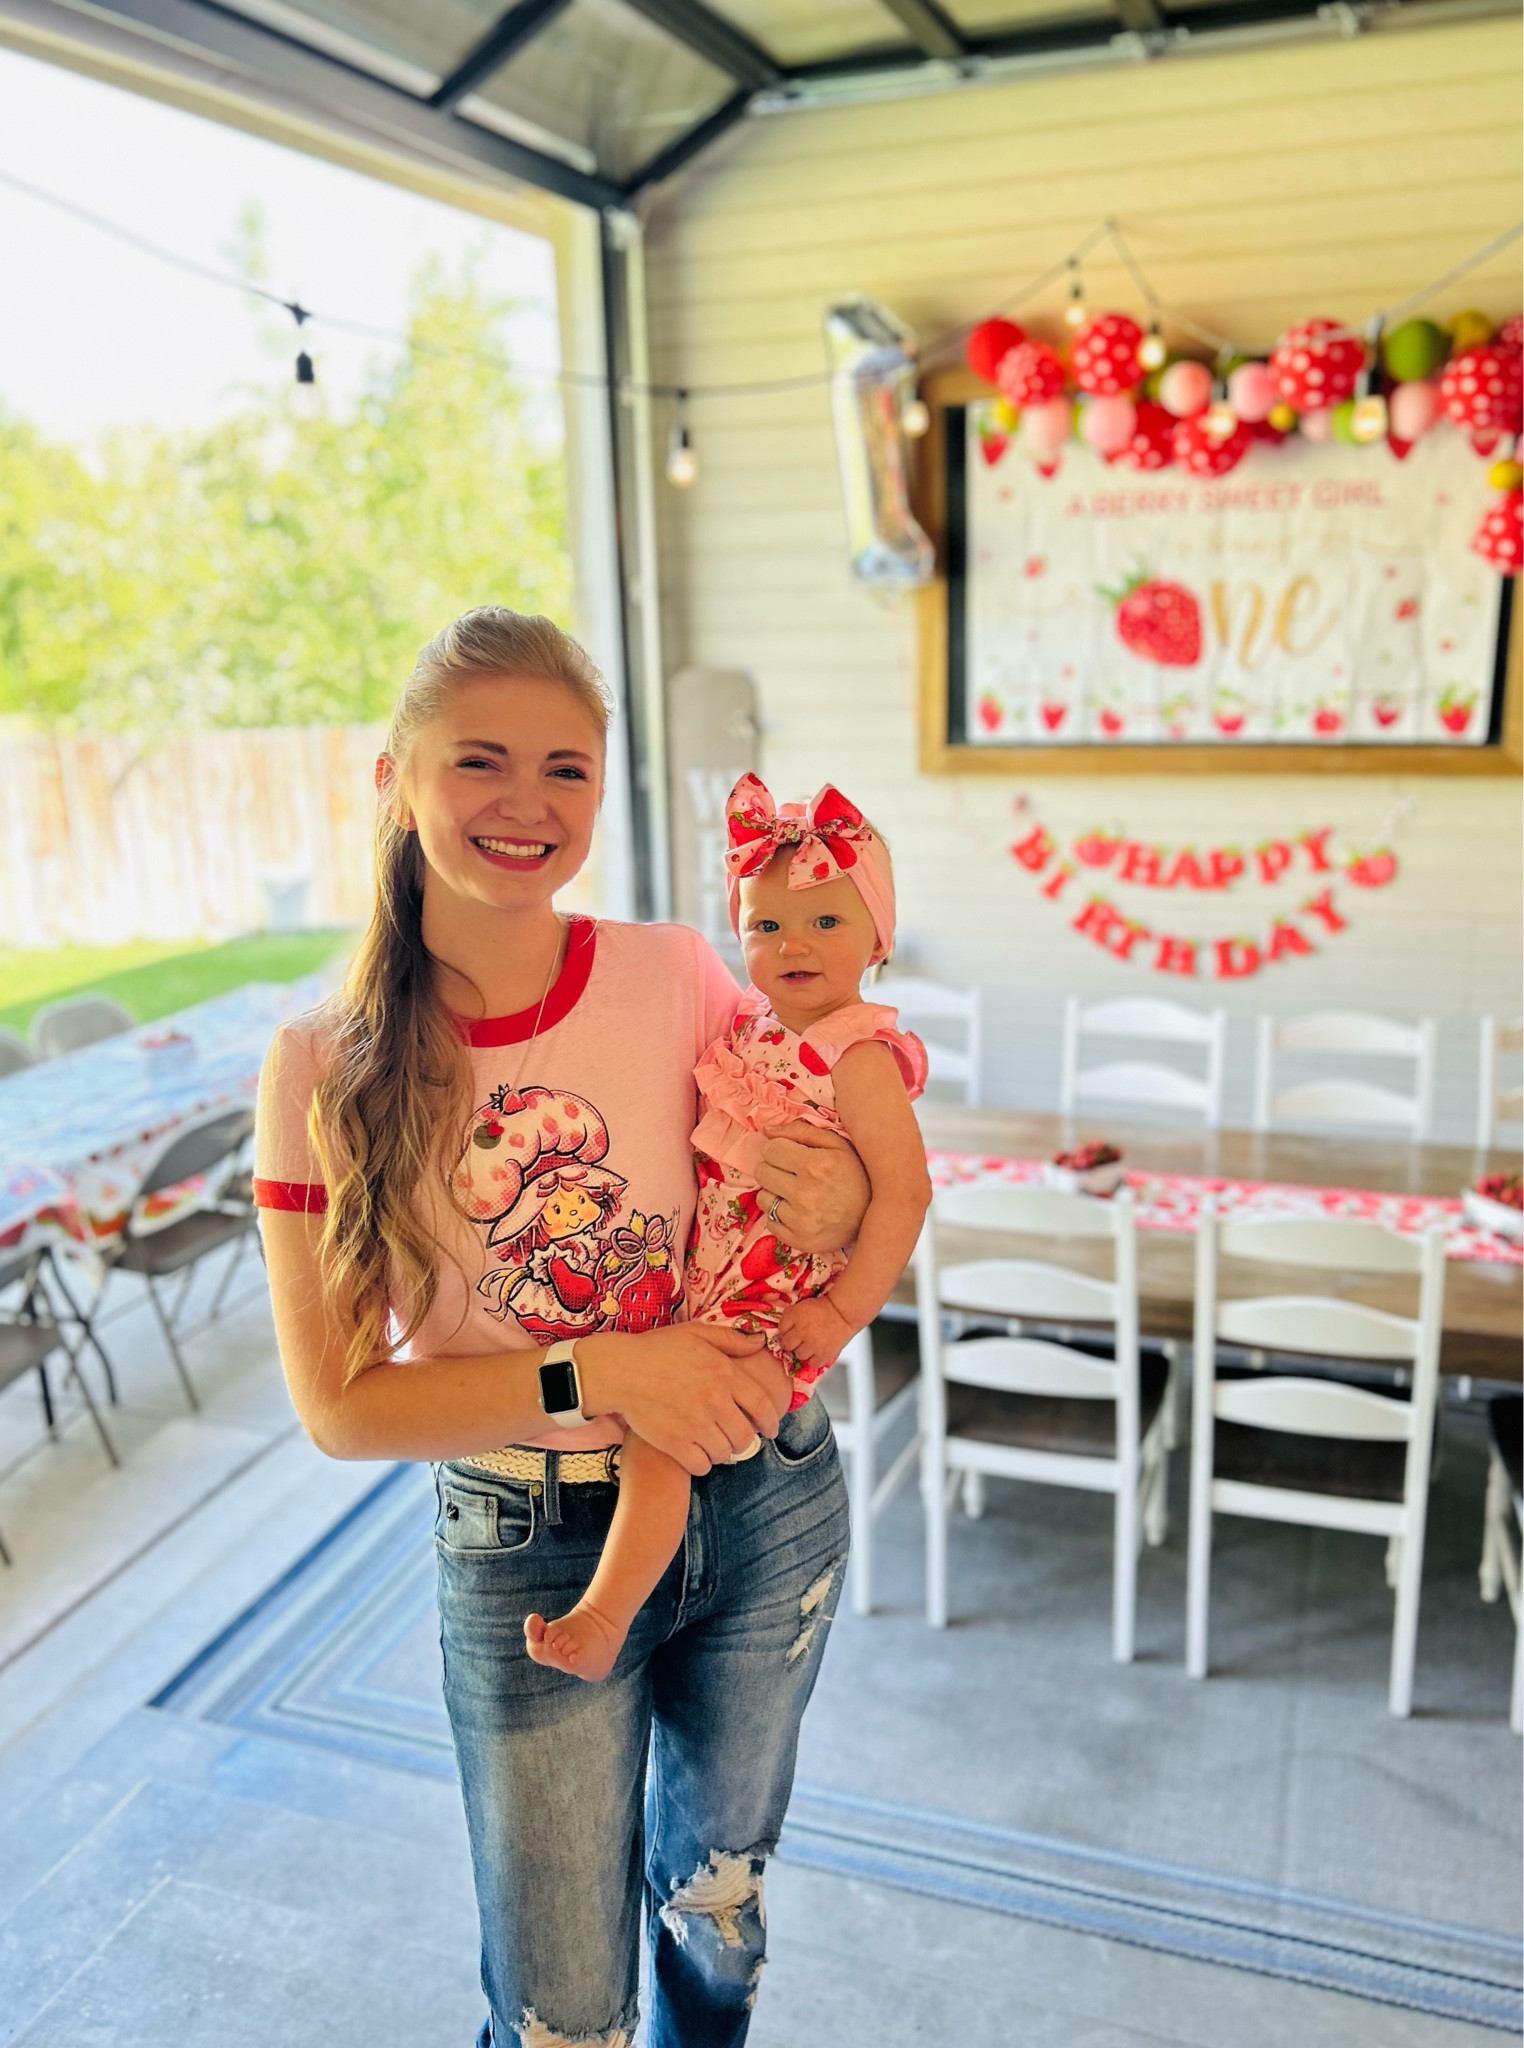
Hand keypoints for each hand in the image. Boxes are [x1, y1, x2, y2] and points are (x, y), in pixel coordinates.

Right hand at [575, 1324, 790, 1476]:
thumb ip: (732, 1339)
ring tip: (714, 1444)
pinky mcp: (674, 1442)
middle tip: (737, 1438)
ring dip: (723, 1451)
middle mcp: (714, 1401)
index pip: (762, 1405)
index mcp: (724, 1374)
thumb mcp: (697, 1334)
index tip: (772, 1430)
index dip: (772, 1422)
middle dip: (745, 1440)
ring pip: (725, 1453)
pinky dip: (703, 1463)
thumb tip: (761, 1341)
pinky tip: (696, 1453)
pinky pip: (701, 1465)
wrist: (620, 1370)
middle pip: (745, 1436)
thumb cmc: (658, 1349)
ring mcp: (695, 1424)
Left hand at [757, 1121, 869, 1254]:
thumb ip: (801, 1131)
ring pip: (763, 1198)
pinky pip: (770, 1222)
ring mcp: (801, 1221)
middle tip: (791, 1173)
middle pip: (762, 1172)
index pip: (770, 1150)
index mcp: (815, 1166)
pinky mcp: (799, 1240)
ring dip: (775, 1192)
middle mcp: (805, 1194)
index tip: (790, 1155)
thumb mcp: (836, 1145)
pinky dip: (780, 1216)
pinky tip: (797, 1211)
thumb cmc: (855, 1175)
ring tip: (796, 1192)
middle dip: (774, 1168)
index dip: (779, 1149)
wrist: (875, 1216)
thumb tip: (766, 1130)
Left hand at [776, 1294, 854, 1367]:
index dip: (785, 1331)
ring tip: (811, 1346)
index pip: (781, 1329)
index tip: (790, 1332)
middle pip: (786, 1344)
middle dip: (791, 1343)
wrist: (844, 1311)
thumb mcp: (804, 1305)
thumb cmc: (826, 1306)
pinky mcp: (823, 1353)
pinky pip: (812, 1363)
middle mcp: (801, 1330)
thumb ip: (792, 1316)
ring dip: (803, 1351)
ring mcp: (811, 1343)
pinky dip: (814, 1360)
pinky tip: (818, 1353)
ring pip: (799, 1354)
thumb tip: (784, 1328)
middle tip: (798, 1341)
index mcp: (795, 1315)